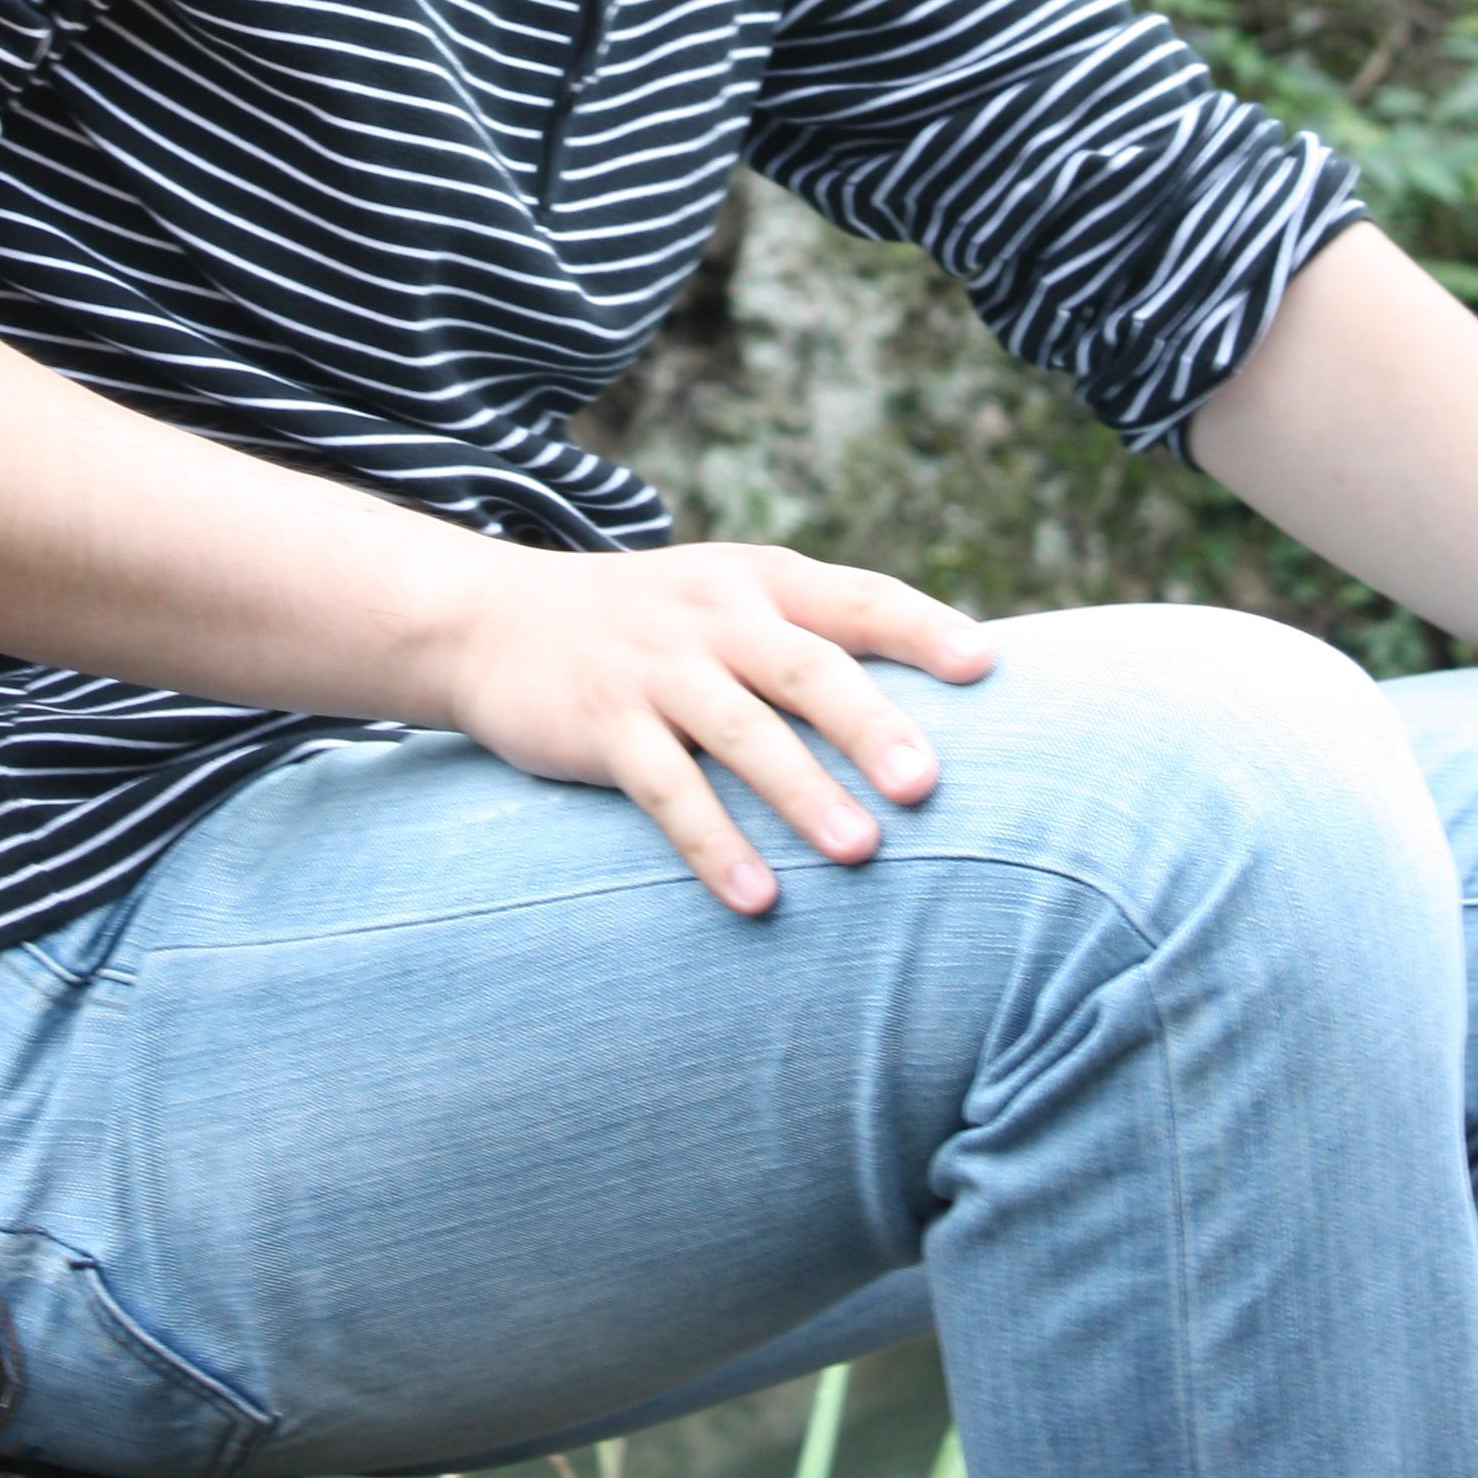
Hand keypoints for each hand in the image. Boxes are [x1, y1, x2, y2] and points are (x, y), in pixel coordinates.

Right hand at [439, 539, 993, 912]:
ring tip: (861, 852)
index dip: (922, 627)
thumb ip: (812, 636)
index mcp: (759, 580)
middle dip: (871, 725)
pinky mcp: (602, 724)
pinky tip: (755, 898)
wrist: (490, 618)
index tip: (986, 667)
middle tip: (928, 785)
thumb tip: (936, 709)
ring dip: (802, 792)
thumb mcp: (725, 598)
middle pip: (807, 667)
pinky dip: (712, 843)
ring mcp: (655, 669)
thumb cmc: (646, 625)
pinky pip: (665, 788)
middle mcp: (713, 615)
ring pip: (741, 731)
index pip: (856, 597)